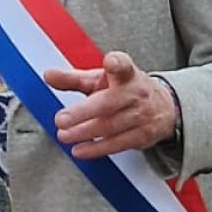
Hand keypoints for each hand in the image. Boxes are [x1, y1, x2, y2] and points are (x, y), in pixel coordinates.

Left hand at [48, 51, 177, 159]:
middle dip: (83, 112)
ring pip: (110, 126)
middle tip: (61, 119)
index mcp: (125, 74)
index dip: (117, 63)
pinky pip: (117, 143)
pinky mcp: (143, 135)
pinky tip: (80, 149)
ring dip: (85, 133)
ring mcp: (140, 115)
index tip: (110, 62)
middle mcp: (135, 93)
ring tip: (64, 135)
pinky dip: (97, 148)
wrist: (164, 107)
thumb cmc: (125, 89)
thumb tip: (48, 75)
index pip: (123, 65)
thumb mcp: (101, 79)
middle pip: (108, 103)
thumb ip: (73, 78)